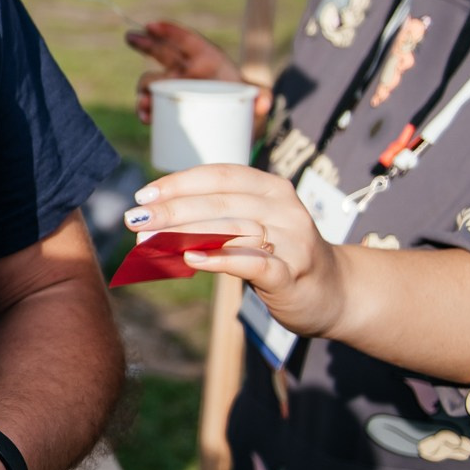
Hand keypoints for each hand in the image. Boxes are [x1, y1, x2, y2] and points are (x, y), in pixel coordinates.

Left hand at [124, 164, 346, 335]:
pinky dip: (220, 259)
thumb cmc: (281, 255)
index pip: (219, 176)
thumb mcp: (252, 227)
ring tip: (149, 241)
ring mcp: (292, 241)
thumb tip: (154, 220)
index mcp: (272, 189)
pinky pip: (253, 264)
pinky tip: (190, 259)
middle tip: (135, 220)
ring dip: (185, 235)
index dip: (178, 183)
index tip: (143, 195)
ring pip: (231, 230)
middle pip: (220, 203)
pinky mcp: (293, 274)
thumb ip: (214, 219)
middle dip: (172, 211)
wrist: (334, 293)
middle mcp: (284, 209)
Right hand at [127, 20, 262, 123]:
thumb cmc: (246, 105)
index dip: (169, 30)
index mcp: (206, 59)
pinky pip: (151, 105)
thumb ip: (262, 97)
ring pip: (152, 82)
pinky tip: (146, 117)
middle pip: (161, 52)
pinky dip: (145, 110)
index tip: (152, 24)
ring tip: (144, 101)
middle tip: (130, 36)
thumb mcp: (257, 99)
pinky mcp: (168, 107)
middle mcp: (186, 71)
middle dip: (144, 42)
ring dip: (144, 89)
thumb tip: (264, 103)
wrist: (237, 129)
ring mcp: (174, 89)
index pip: (186, 40)